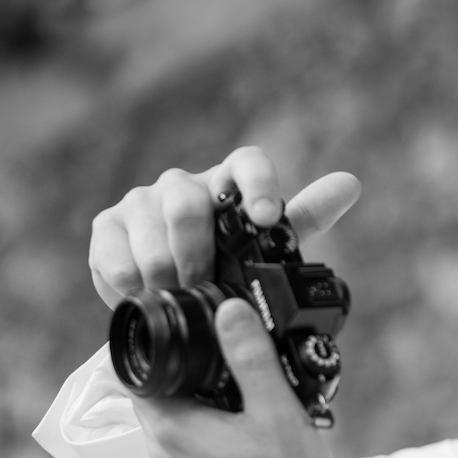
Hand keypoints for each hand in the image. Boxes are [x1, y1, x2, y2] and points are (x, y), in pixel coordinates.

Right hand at [89, 145, 360, 306]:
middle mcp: (183, 185)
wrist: (173, 295)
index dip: (258, 185)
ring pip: (150, 229)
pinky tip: (142, 294)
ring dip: (165, 271)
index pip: (246, 163)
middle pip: (187, 202)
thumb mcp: (267, 248)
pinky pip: (114, 253)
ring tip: (176, 294)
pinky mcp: (107, 226)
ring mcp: (141, 202)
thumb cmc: (227, 263)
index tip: (266, 217)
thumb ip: (305, 218)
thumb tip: (351, 184)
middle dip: (196, 252)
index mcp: (228, 184)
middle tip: (204, 284)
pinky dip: (129, 282)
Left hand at [135, 298, 354, 457]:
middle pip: (162, 391)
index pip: (141, 371)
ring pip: (180, 417)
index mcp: (171, 429)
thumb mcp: (275, 409)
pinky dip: (214, 424)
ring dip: (205, 397)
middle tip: (231, 352)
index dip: (161, 343)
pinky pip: (195, 441)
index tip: (192, 328)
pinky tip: (252, 424)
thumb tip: (229, 311)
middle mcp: (165, 453)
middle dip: (190, 368)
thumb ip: (250, 357)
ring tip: (248, 387)